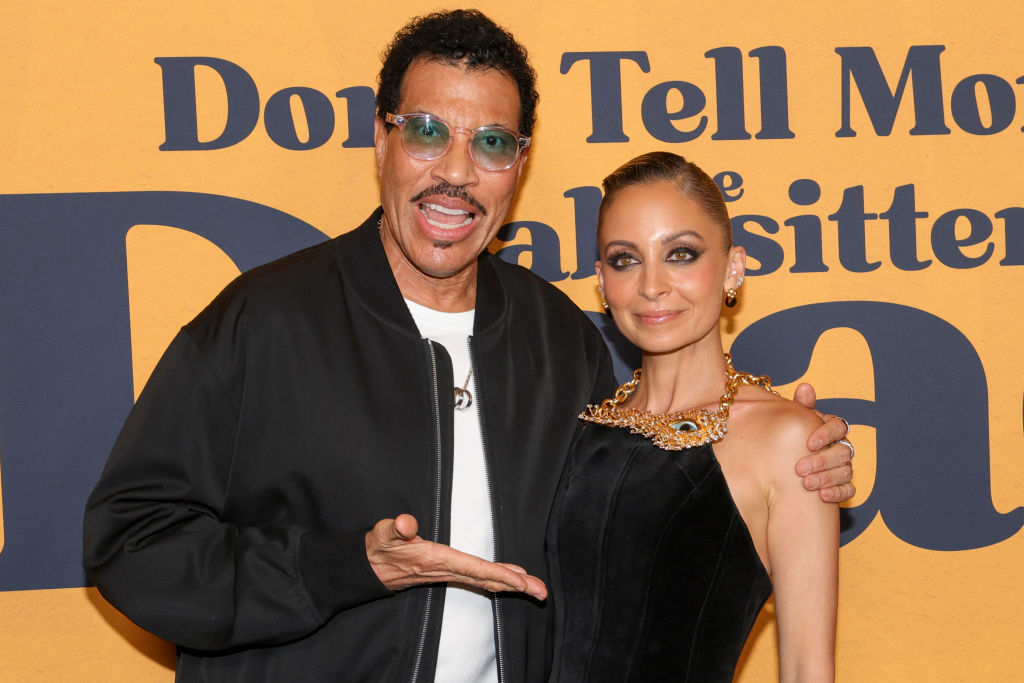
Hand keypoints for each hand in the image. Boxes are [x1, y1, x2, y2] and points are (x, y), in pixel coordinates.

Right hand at [365, 514, 547, 599]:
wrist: (369, 566)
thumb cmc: (380, 546)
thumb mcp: (384, 532)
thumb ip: (395, 527)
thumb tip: (407, 524)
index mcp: (436, 559)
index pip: (473, 568)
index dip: (498, 574)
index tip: (520, 581)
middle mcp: (446, 569)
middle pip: (487, 580)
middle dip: (516, 586)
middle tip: (542, 592)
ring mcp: (449, 573)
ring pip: (486, 581)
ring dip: (512, 585)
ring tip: (536, 588)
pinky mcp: (448, 572)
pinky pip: (479, 578)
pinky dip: (497, 580)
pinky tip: (510, 579)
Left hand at [792, 383, 855, 503]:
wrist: (788, 464)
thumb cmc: (794, 438)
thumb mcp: (795, 422)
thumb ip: (802, 406)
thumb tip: (805, 387)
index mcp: (832, 429)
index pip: (838, 426)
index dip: (826, 434)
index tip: (809, 443)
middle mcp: (841, 447)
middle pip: (842, 452)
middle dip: (821, 461)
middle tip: (799, 469)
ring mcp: (844, 467)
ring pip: (845, 472)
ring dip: (826, 478)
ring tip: (806, 484)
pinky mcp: (844, 485)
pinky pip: (849, 490)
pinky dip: (837, 493)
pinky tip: (822, 495)